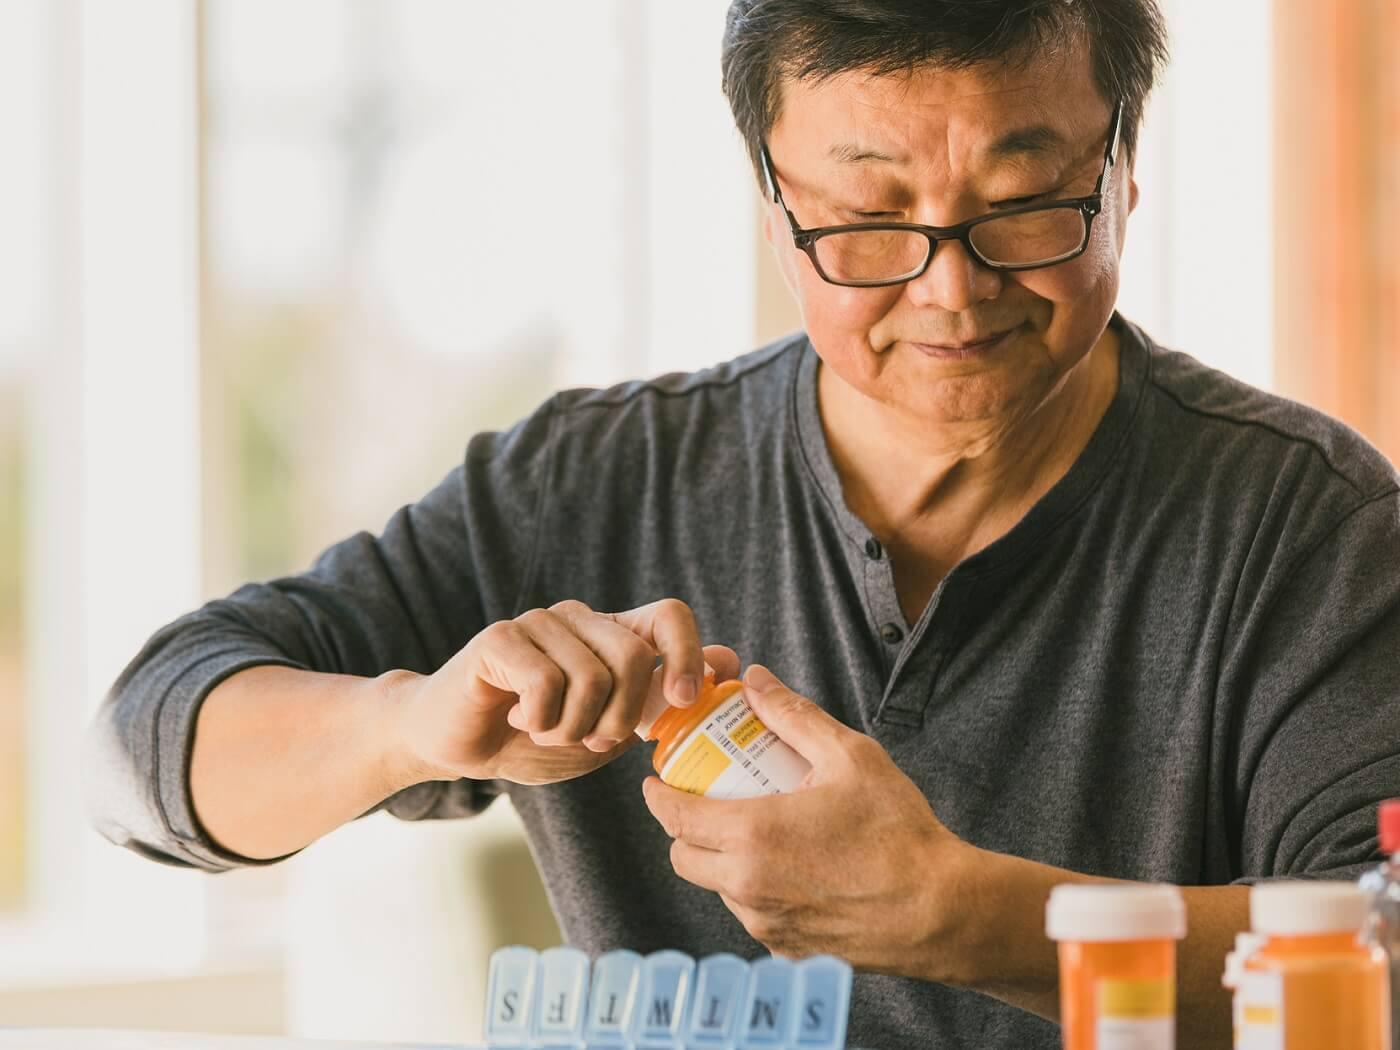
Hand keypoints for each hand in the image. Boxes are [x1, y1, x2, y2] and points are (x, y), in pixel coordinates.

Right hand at [389, 598, 737, 784]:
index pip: (670, 615)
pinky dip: (539, 721)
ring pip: (592, 678)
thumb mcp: (611, 726)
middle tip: (591, 740)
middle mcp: (581, 619)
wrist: (461, 746)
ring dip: (572, 729)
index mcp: (613, 634)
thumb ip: (662, 698)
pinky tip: (518, 720)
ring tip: (547, 730)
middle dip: (619, 719)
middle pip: (634, 657)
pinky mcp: (501, 637)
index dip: (687, 654)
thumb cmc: (539, 736)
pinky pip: (546, 684)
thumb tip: (731, 661)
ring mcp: (541, 622)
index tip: (684, 701)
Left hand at [642, 663, 973, 980]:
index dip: (658, 795)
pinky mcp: (788, 951)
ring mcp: (765, 925)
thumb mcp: (849, 756)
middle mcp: (747, 887)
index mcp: (752, 835)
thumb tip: (755, 681)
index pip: (674, 817)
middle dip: (684, 828)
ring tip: (758, 830)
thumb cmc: (898, 832)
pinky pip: (752, 914)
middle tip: (707, 801)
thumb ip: (793, 716)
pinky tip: (792, 867)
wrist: (942, 911)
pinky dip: (756, 889)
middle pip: (684, 857)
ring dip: (722, 859)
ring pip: (717, 887)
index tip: (655, 780)